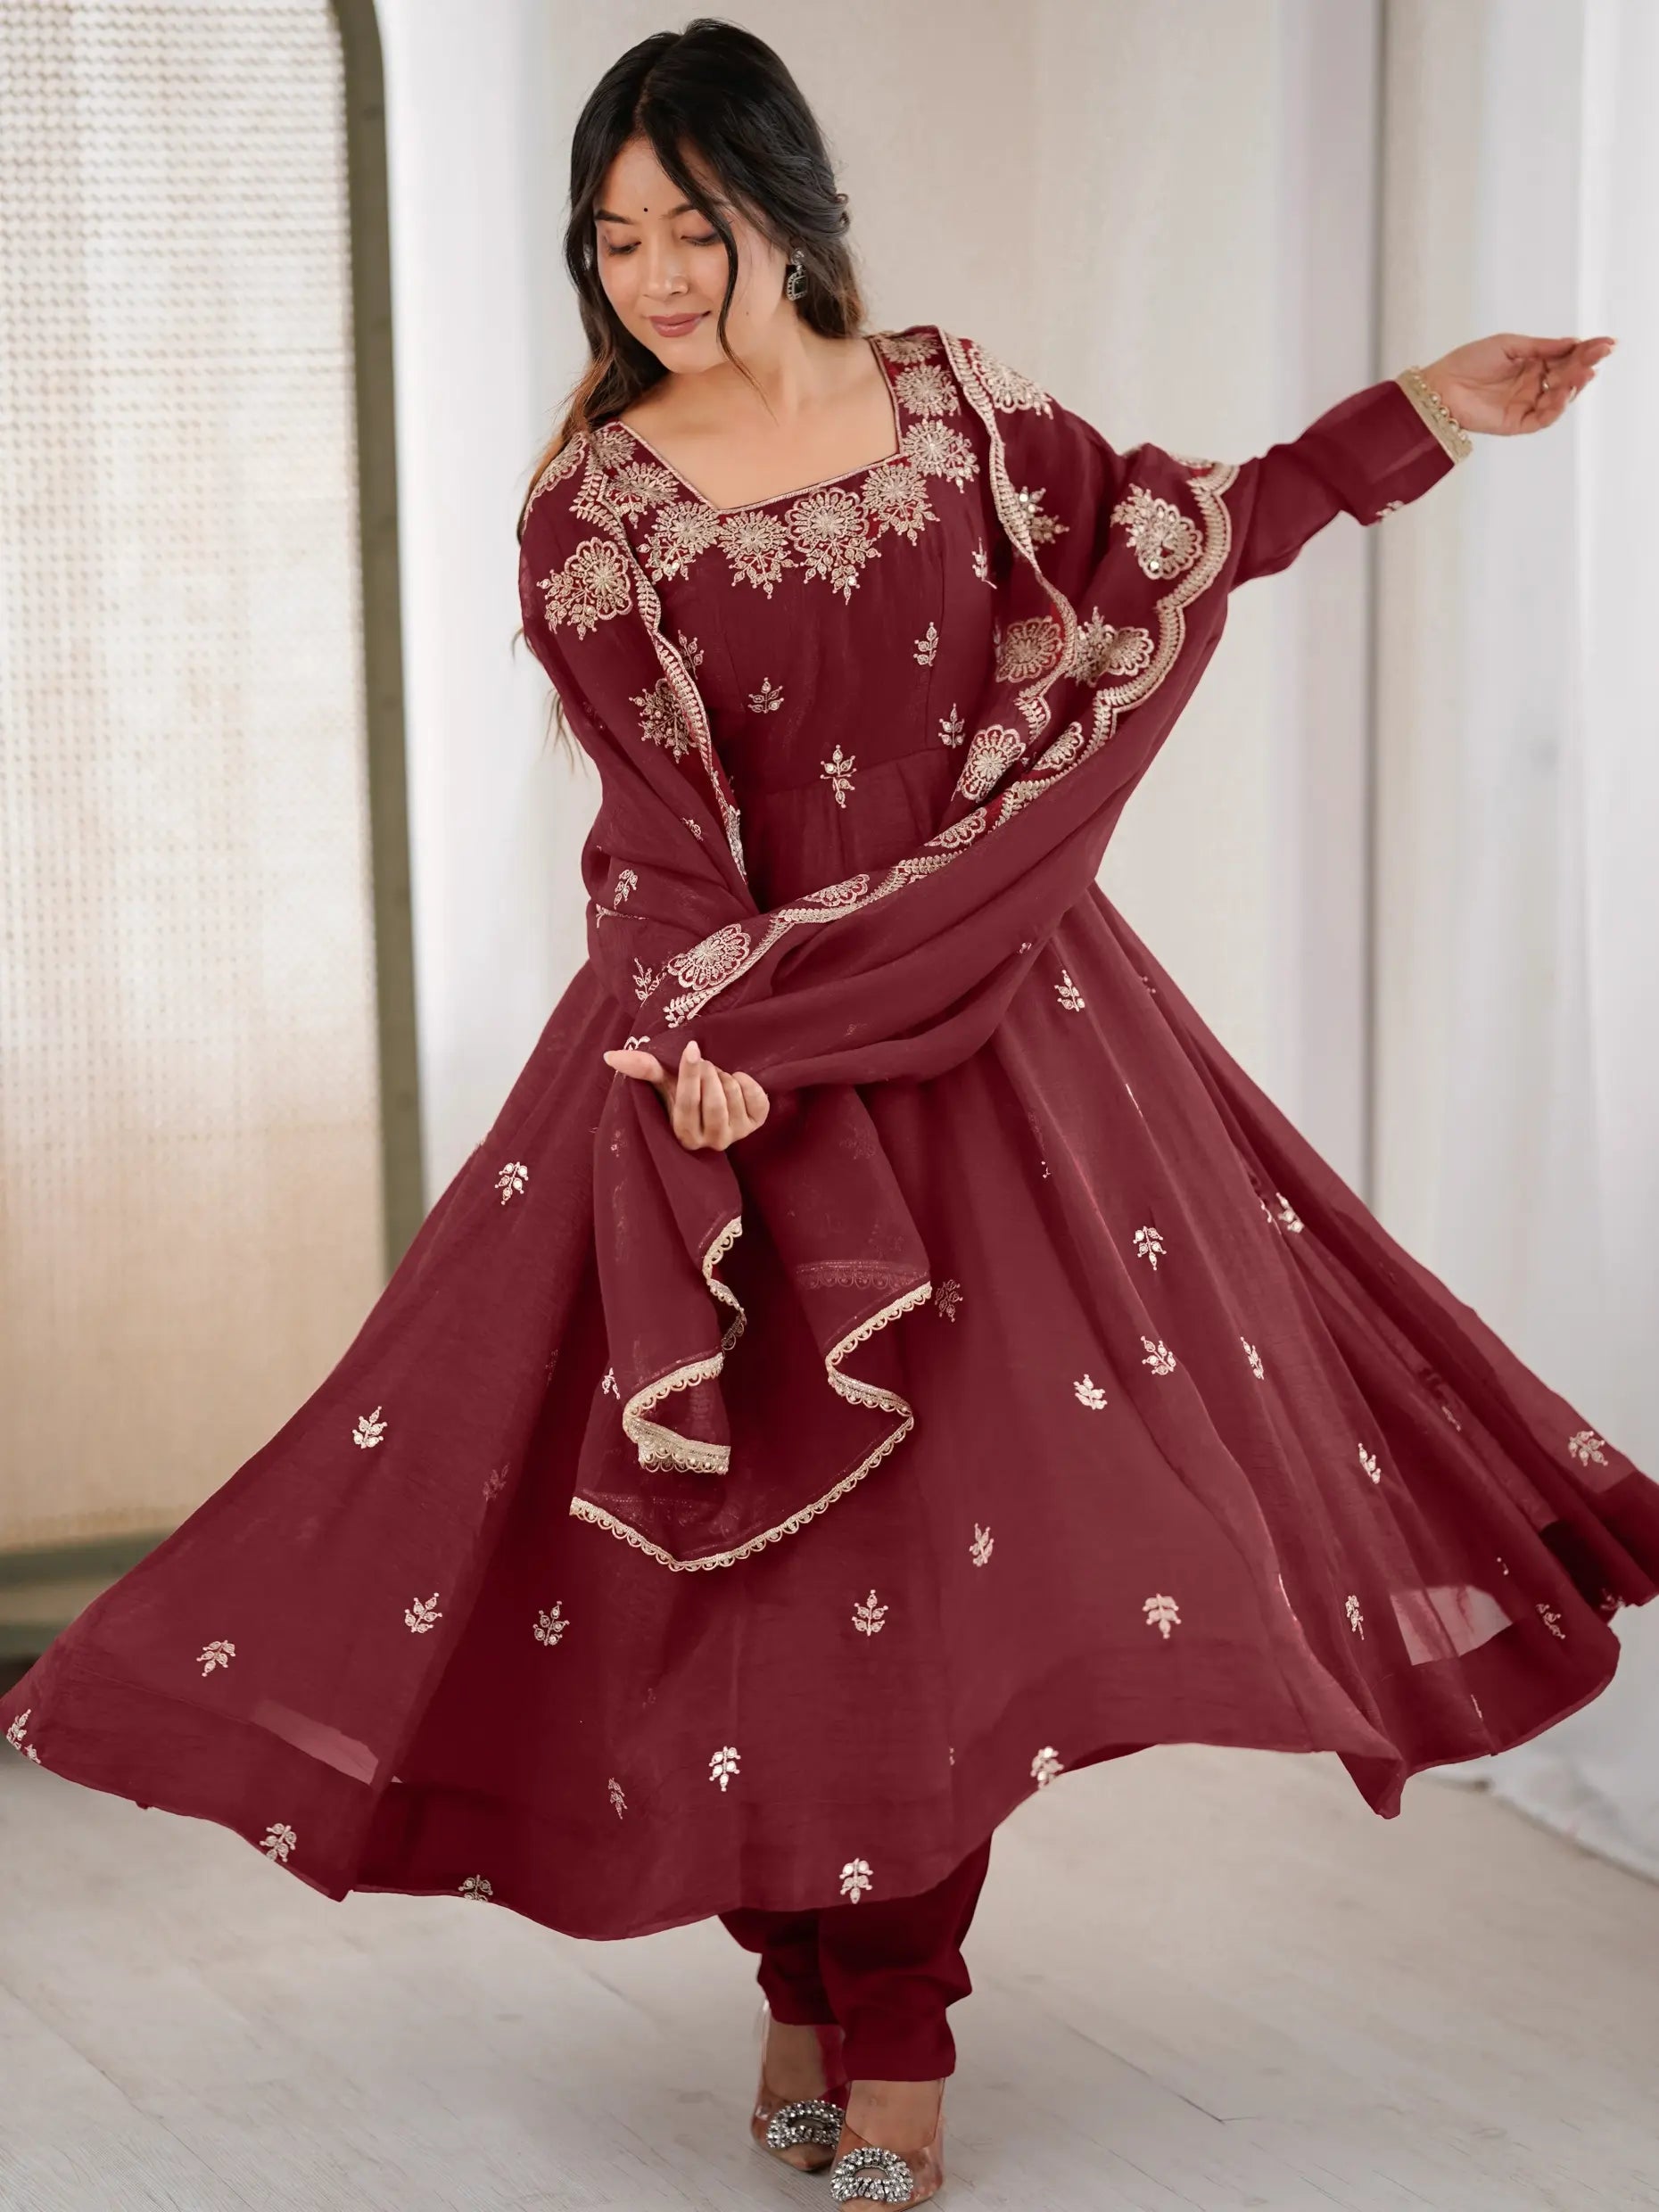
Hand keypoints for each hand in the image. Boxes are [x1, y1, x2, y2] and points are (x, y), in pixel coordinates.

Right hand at [601, 1036, 770, 1151]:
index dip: (690, 1074)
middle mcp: (711, 1142)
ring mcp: (736, 1135)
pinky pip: (758, 1098)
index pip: (688, 1103)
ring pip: (733, 1094)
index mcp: (683, 1133)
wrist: (714, 1106)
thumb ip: (641, 1068)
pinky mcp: (756, 1125)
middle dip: (708, 1072)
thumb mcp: (663, 1082)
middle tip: (702, 1065)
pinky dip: (748, 1082)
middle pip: (714, 1100)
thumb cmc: (682, 1093)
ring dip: (724, 1076)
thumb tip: (609, 1056)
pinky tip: (736, 1082)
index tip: (691, 1048)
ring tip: (715, 1078)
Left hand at [1421, 332, 1614, 436]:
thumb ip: (1542, 347)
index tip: (1606, 343)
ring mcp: (1526, 405)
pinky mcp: (1516, 423)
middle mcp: (1533, 384)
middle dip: (1585, 364)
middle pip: (1566, 376)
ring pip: (1559, 398)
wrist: (1440, 386)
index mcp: (1532, 364)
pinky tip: (1563, 393)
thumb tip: (1574, 344)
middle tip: (1600, 355)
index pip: (1565, 357)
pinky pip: (1542, 419)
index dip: (1586, 351)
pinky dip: (1555, 407)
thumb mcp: (1510, 345)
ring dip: (1574, 385)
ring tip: (1583, 372)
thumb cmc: (1469, 361)